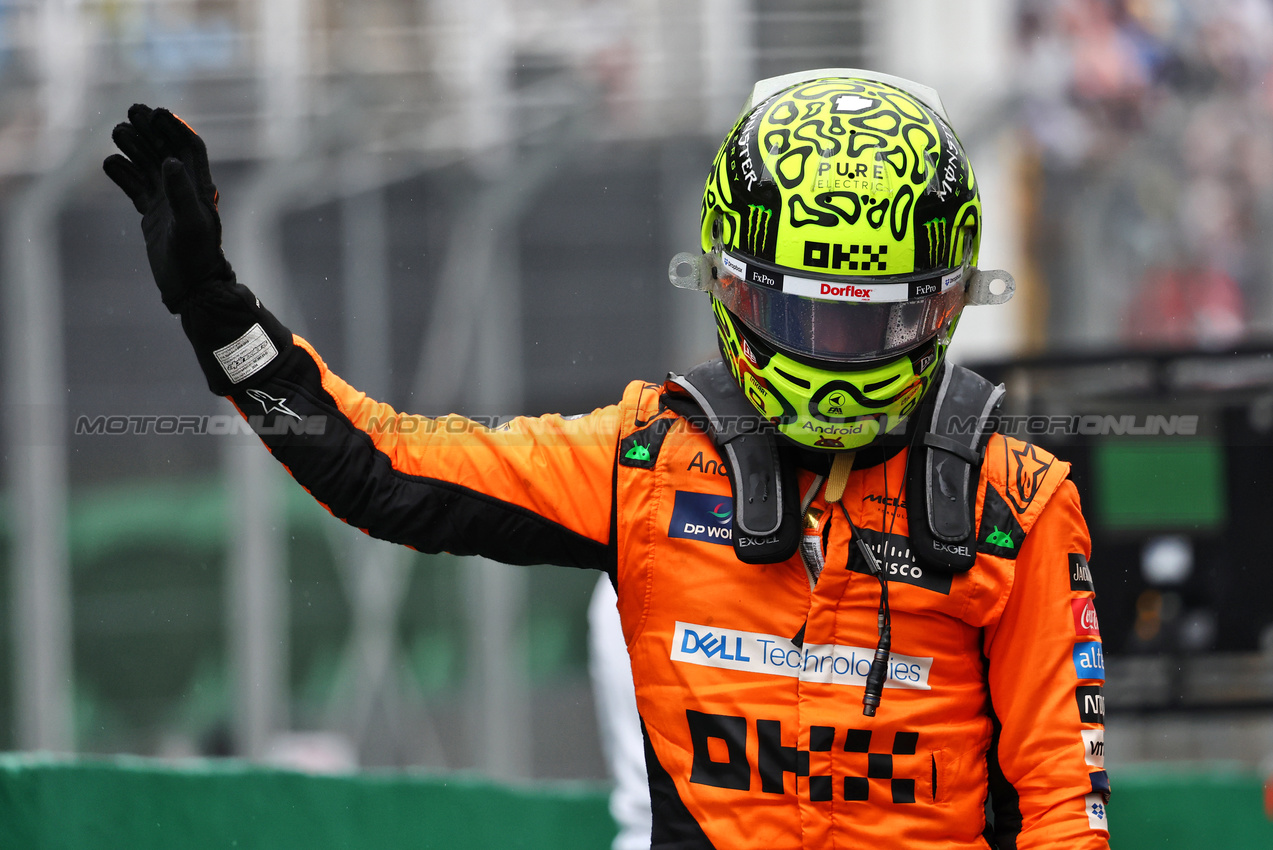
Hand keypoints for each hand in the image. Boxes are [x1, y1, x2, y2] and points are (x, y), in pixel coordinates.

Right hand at [103, 104, 232, 312]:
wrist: (192, 288)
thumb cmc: (197, 258)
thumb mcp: (191, 225)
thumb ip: (181, 193)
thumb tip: (169, 161)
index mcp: (200, 188)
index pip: (190, 149)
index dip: (176, 128)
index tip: (158, 111)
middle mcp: (184, 191)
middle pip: (166, 151)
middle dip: (151, 131)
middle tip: (132, 112)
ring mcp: (167, 203)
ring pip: (148, 166)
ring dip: (135, 148)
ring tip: (118, 132)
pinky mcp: (153, 216)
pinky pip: (136, 188)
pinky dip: (123, 174)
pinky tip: (109, 163)